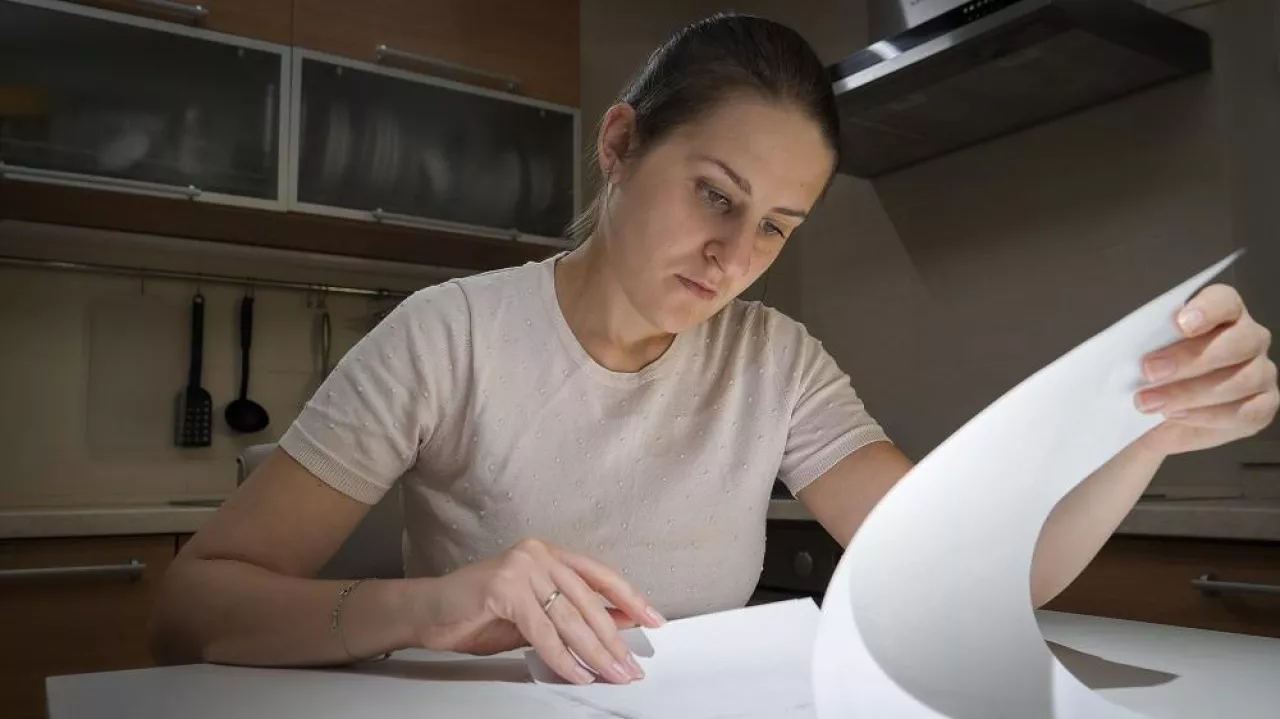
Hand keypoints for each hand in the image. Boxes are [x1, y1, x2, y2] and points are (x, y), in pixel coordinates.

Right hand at [403, 539, 662, 684]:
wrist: (428, 612)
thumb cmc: (478, 613)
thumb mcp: (535, 613)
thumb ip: (571, 615)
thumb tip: (616, 625)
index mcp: (549, 554)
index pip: (600, 575)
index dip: (630, 598)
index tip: (653, 619)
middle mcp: (539, 554)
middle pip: (588, 601)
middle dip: (613, 639)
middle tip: (630, 665)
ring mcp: (522, 567)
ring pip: (570, 618)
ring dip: (595, 652)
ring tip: (612, 673)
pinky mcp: (505, 588)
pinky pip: (543, 631)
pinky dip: (562, 657)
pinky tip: (577, 673)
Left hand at [1135, 283, 1277, 454]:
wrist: (1155, 421)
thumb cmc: (1151, 378)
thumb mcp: (1139, 357)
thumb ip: (1142, 345)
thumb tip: (1125, 346)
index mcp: (1222, 314)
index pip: (1225, 301)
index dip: (1206, 309)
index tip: (1180, 323)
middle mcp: (1248, 338)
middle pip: (1237, 341)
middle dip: (1190, 358)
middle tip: (1149, 371)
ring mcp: (1260, 372)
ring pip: (1241, 379)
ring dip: (1190, 392)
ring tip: (1150, 401)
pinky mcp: (1263, 406)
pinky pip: (1245, 411)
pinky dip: (1206, 415)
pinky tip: (1177, 415)